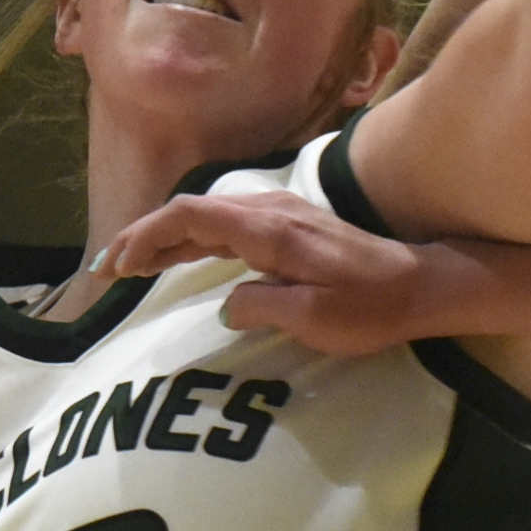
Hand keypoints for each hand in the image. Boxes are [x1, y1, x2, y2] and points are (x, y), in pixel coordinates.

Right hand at [98, 189, 433, 358]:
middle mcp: (269, 213)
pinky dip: (194, 241)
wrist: (422, 286)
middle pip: (192, 213)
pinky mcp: (289, 229)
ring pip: (208, 219)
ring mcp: (280, 217)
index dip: (148, 236)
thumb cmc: (371, 306)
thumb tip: (225, 305)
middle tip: (108, 269)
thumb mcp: (314, 318)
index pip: (191, 216)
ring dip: (166, 239)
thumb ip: (259, 306)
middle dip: (145, 237)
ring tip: (131, 265)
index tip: (120, 266)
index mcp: (269, 230)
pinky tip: (180, 258)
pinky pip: (227, 228)